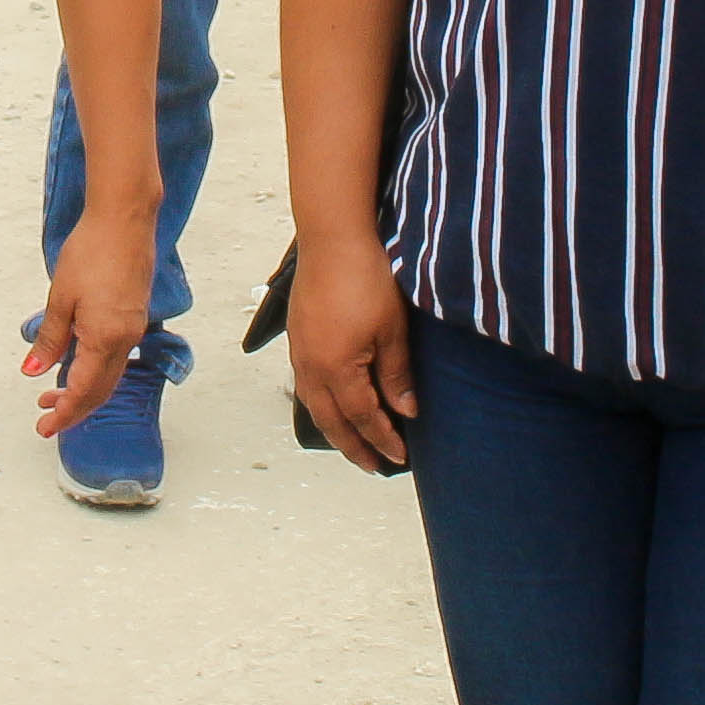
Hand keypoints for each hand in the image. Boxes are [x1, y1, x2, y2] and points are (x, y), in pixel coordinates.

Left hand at [26, 195, 158, 436]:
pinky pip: (116, 356)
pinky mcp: (134, 316)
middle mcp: (125, 338)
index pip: (83, 390)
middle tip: (46, 419)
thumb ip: (50, 340)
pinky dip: (95, 370)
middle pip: (100, 389)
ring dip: (83, 389)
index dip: (65, 413)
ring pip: (109, 374)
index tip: (46, 427)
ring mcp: (133, 328)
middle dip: (74, 408)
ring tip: (53, 395)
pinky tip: (75, 366)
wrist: (124, 220)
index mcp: (105, 338)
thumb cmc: (93, 250)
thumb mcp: (61, 298)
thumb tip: (35, 370)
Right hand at [282, 233, 417, 474]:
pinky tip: (332, 405)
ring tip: (353, 444)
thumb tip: (406, 411)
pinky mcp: (298, 338)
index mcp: (337, 371)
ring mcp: (300, 354)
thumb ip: (397, 375)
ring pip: (314, 406)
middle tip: (374, 466)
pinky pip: (306, 386)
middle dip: (354, 447)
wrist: (332, 238)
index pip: (363, 419)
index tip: (399, 457)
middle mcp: (311, 368)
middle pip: (332, 422)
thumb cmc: (364, 278)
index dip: (383, 441)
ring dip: (335, 429)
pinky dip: (321, 405)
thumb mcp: (392, 331)